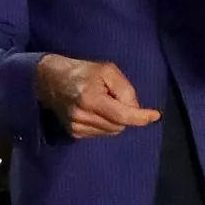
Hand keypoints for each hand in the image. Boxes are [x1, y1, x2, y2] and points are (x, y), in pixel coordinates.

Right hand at [34, 54, 160, 137]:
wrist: (50, 80)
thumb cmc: (82, 71)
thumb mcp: (107, 70)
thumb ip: (125, 89)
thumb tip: (135, 109)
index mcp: (91, 99)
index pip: (123, 116)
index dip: (141, 118)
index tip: (155, 116)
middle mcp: (82, 116)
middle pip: (120, 125)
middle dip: (126, 114)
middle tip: (115, 97)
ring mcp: (76, 127)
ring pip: (112, 131)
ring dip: (116, 120)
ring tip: (103, 103)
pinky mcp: (73, 133)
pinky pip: (101, 133)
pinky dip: (105, 124)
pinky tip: (96, 111)